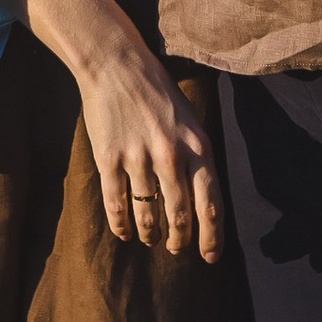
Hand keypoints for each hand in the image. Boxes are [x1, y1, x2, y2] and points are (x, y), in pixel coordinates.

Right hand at [15, 0, 225, 261]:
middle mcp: (171, 155)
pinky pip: (116, 203)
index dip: (212, 237)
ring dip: (150, 234)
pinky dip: (121, 224)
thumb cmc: (157, 92)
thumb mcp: (189, 121)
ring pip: (148, 214)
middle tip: (175, 248)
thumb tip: (202, 203)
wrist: (116, 63)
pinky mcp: (110, 157)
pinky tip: (123, 232)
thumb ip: (196, 158)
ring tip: (150, 239)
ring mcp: (138, 157)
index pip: (211, 204)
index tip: (210, 257)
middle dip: (179, 240)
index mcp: (197, 146)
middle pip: (180, 216)